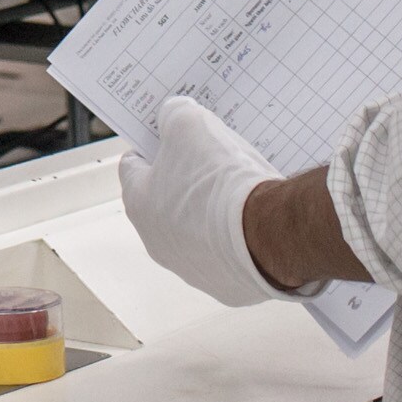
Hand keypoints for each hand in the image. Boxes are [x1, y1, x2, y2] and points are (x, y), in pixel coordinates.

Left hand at [118, 96, 279, 306]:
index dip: (153, 146)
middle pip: (167, 199)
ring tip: (242, 191)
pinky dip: (238, 239)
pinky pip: (228, 255)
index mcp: (138, 203)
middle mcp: (157, 242)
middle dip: (187, 178)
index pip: (133, 166)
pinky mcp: (225, 286)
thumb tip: (174, 116)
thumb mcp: (190, 125)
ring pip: (198, 230)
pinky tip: (256, 220)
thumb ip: (175, 116)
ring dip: (214, 211)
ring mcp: (190, 268)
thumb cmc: (221, 182)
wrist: (269, 232)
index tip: (170, 135)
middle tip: (213, 160)